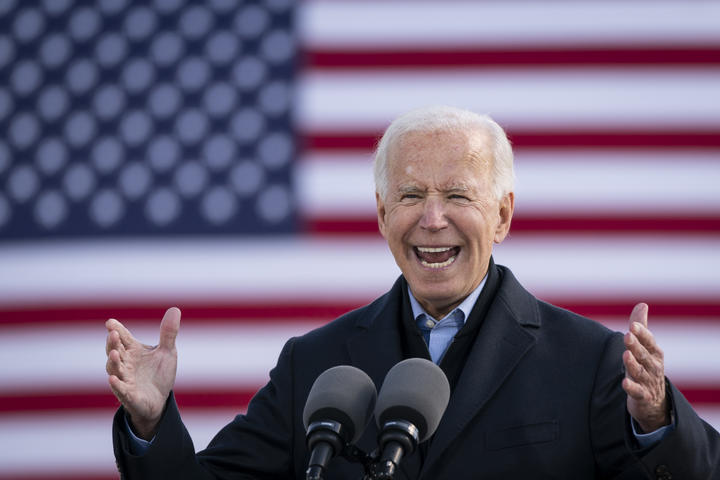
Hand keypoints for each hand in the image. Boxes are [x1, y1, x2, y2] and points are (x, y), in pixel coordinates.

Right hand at [105, 307, 180, 438]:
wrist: (159, 400)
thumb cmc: (159, 374)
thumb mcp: (167, 351)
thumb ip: (168, 333)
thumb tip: (175, 309)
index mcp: (133, 351)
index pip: (123, 338)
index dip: (117, 330)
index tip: (110, 322)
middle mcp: (126, 364)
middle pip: (115, 351)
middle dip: (113, 343)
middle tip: (113, 333)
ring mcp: (125, 380)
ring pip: (114, 370)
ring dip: (113, 362)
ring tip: (114, 353)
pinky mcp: (129, 396)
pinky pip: (121, 390)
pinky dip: (116, 385)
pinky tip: (113, 380)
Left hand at [622, 303, 669, 432]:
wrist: (655, 402)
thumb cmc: (647, 367)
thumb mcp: (645, 347)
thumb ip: (641, 326)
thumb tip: (642, 304)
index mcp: (654, 353)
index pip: (649, 341)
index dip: (641, 333)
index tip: (632, 325)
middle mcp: (653, 366)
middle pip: (644, 355)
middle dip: (636, 345)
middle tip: (627, 335)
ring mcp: (649, 382)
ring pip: (640, 372)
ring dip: (633, 364)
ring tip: (626, 355)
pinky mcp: (643, 396)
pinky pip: (637, 392)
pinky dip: (632, 388)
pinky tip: (624, 382)